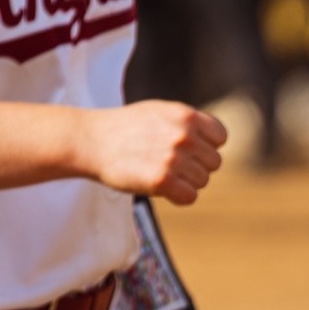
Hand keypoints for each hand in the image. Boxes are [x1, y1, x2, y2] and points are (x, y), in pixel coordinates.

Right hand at [79, 101, 226, 204]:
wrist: (88, 141)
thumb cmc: (122, 128)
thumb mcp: (157, 112)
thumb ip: (187, 124)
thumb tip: (214, 143)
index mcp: (185, 115)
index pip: (220, 137)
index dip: (204, 145)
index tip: (184, 149)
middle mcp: (183, 135)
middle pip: (213, 162)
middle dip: (194, 165)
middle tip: (166, 163)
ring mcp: (173, 158)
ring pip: (202, 181)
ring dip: (183, 181)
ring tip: (157, 172)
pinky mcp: (162, 181)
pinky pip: (189, 197)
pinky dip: (177, 196)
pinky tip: (159, 187)